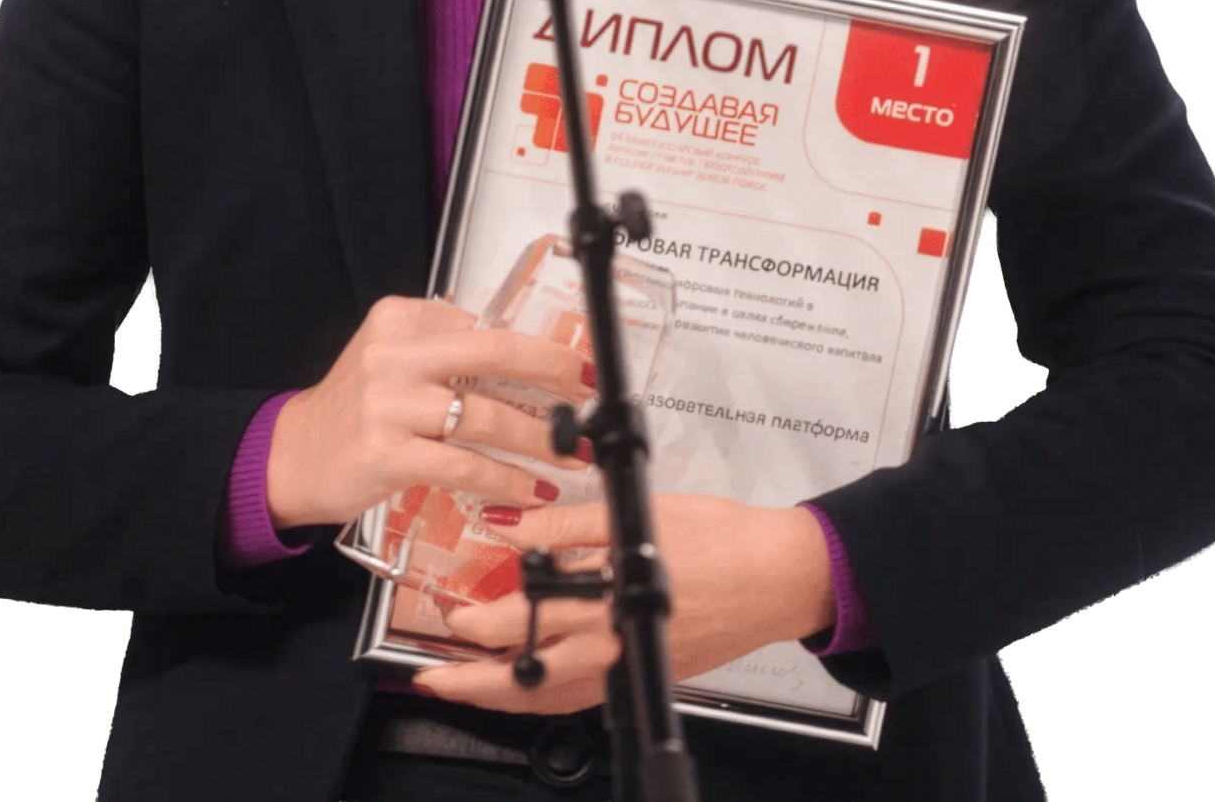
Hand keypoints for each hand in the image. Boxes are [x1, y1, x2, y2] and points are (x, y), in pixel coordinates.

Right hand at [265, 296, 594, 531]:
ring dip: (540, 438)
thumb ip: (448, 351)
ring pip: (485, 415)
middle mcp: (395, 354)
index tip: (576, 364)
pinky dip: (506, 479)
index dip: (538, 345)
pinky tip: (531, 490)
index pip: (484, 325)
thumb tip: (528, 362)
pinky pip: (464, 465)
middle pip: (493, 352)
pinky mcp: (388, 454)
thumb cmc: (356, 410)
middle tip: (591, 392)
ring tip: (575, 453)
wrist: (293, 458)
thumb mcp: (395, 360)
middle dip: (553, 371)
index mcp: (401, 319)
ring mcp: (389, 404)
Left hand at [415, 496, 835, 714]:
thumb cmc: (720, 539)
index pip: (524, 624)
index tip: (450, 614)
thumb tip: (513, 529)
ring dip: (505, 696)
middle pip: (528, 678)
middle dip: (473, 679)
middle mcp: (615, 649)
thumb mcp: (634, 515)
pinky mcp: (647, 675)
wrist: (778, 574)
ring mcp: (631, 669)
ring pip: (552, 699)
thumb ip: (568, 525)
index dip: (478, 622)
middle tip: (436, 673)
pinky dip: (547, 696)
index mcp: (607, 605)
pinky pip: (583, 698)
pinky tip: (531, 684)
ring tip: (467, 688)